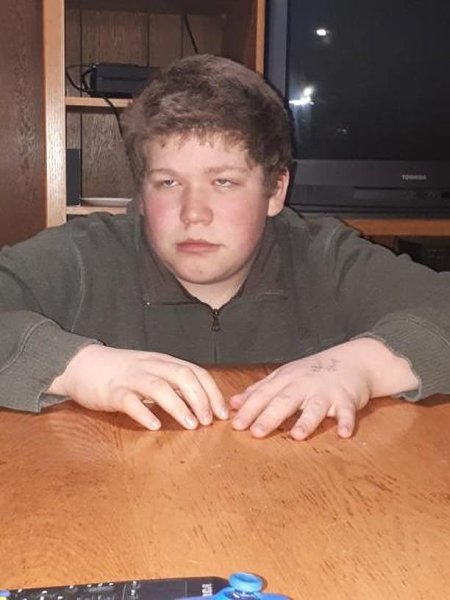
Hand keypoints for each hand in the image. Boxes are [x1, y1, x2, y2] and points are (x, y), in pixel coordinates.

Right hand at [48, 345, 228, 429]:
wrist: (82, 364)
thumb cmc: (121, 371)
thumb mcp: (151, 371)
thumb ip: (173, 383)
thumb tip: (202, 403)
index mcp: (163, 362)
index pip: (196, 372)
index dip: (212, 392)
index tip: (222, 413)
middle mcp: (151, 366)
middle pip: (183, 376)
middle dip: (201, 399)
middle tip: (209, 421)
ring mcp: (131, 378)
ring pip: (160, 387)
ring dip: (179, 406)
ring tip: (191, 425)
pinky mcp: (112, 392)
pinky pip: (130, 401)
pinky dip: (144, 413)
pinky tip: (154, 426)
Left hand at [230, 338, 417, 439]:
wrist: (352, 360)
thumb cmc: (312, 372)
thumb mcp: (283, 376)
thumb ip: (259, 390)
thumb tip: (234, 404)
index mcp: (286, 379)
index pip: (264, 395)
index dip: (250, 409)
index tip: (235, 424)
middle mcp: (304, 384)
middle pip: (285, 401)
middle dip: (270, 416)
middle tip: (256, 433)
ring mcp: (325, 391)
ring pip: (315, 407)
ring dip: (306, 421)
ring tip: (297, 435)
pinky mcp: (346, 398)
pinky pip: (347, 411)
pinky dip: (346, 421)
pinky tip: (344, 433)